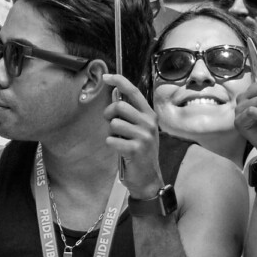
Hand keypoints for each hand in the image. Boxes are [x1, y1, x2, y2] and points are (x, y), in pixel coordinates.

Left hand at [102, 74, 164, 199]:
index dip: (119, 81)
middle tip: (111, 125)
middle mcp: (149, 123)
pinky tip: (121, 151)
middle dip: (109, 114)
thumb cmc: (140, 153)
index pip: (133, 92)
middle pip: (120, 106)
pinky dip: (112, 145)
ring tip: (120, 141)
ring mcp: (144, 136)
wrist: (148, 179)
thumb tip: (115, 95)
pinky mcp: (136, 149)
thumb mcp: (139, 130)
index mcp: (150, 115)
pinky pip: (112, 140)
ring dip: (111, 133)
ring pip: (114, 124)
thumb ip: (129, 114)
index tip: (106, 77)